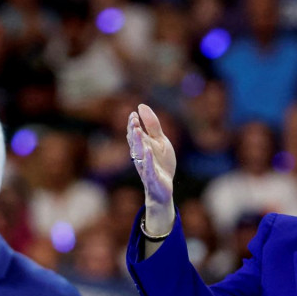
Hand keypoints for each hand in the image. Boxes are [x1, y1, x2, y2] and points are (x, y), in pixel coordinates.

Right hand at [126, 104, 175, 229]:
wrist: (163, 189)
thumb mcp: (160, 141)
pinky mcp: (153, 177)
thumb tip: (141, 106)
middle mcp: (141, 156)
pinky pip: (149, 168)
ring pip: (139, 154)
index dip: (133, 124)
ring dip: (138, 142)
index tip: (133, 114)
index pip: (134, 134)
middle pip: (135, 142)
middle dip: (134, 132)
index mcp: (141, 146)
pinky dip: (148, 159)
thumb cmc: (161, 164)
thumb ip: (152, 125)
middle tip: (133, 120)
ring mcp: (145, 167)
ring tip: (137, 131)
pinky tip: (148, 150)